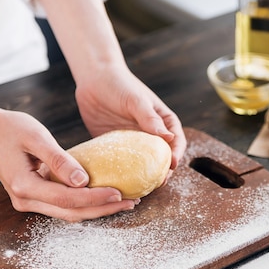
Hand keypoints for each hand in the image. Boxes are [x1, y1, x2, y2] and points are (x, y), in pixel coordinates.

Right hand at [0, 107, 138, 221]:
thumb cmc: (11, 128)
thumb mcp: (37, 137)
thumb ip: (59, 160)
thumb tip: (84, 181)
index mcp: (24, 186)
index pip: (68, 199)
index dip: (96, 198)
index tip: (120, 193)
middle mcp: (25, 200)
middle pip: (71, 213)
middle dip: (103, 210)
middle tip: (131, 202)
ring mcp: (28, 201)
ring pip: (68, 213)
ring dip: (96, 209)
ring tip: (124, 202)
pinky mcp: (34, 197)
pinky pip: (63, 206)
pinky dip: (84, 204)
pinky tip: (104, 197)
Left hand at [36, 0, 186, 169]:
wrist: (93, 79)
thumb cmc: (120, 84)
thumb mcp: (137, 100)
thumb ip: (151, 119)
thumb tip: (170, 138)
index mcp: (163, 122)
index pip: (176, 142)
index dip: (176, 155)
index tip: (171, 166)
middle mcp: (151, 135)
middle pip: (161, 158)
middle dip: (161, 172)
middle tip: (156, 184)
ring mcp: (133, 142)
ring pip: (142, 165)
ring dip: (143, 177)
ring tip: (140, 188)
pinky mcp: (116, 147)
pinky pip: (121, 164)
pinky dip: (122, 174)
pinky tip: (118, 183)